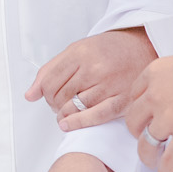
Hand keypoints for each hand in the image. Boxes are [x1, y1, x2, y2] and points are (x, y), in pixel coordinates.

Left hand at [27, 28, 156, 129]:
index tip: (48, 95)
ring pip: (74, 107)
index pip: (50, 81)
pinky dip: (78, 123)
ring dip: (64, 114)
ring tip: (66, 113)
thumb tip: (30, 95)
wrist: (143, 47)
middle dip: (54, 103)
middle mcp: (95, 68)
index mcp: (82, 53)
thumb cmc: (110, 49)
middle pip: (60, 95)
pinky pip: (95, 116)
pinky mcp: (122, 99)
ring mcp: (109, 84)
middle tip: (58, 104)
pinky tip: (68, 124)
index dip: (44, 92)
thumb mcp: (77, 49)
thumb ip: (51, 69)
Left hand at [125, 57, 172, 171]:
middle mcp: (156, 94)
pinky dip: (165, 171)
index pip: (135, 92)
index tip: (143, 114)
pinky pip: (168, 160)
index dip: (139, 106)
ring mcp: (169, 117)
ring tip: (151, 160)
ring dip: (147, 154)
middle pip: (134, 119)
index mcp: (156, 72)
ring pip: (146, 143)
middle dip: (137, 130)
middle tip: (143, 136)